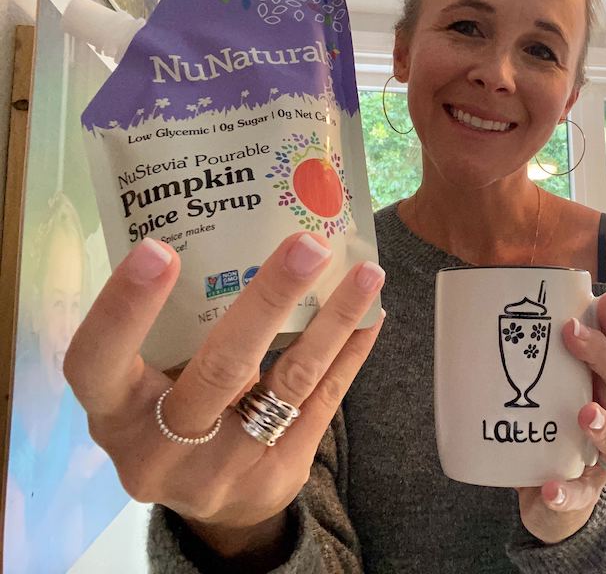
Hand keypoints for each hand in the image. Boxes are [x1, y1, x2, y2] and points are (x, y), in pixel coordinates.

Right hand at [63, 233, 383, 556]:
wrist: (215, 509)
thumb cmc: (172, 417)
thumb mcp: (148, 384)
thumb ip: (174, 331)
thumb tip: (235, 233)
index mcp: (114, 412)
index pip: (97, 362)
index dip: (123, 309)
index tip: (159, 249)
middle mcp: (162, 449)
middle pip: (219, 368)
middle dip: (269, 299)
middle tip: (308, 244)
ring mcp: (225, 468)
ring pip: (288, 383)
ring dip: (333, 321)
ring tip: (366, 273)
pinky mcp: (279, 473)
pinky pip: (322, 401)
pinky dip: (349, 352)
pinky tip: (372, 314)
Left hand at [516, 292, 605, 543]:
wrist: (552, 497)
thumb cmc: (548, 430)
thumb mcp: (545, 391)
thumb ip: (528, 361)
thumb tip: (477, 317)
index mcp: (603, 387)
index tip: (602, 301)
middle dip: (600, 354)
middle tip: (570, 333)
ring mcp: (603, 458)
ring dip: (604, 425)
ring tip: (583, 414)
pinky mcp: (584, 494)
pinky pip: (580, 494)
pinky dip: (566, 491)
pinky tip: (550, 487)